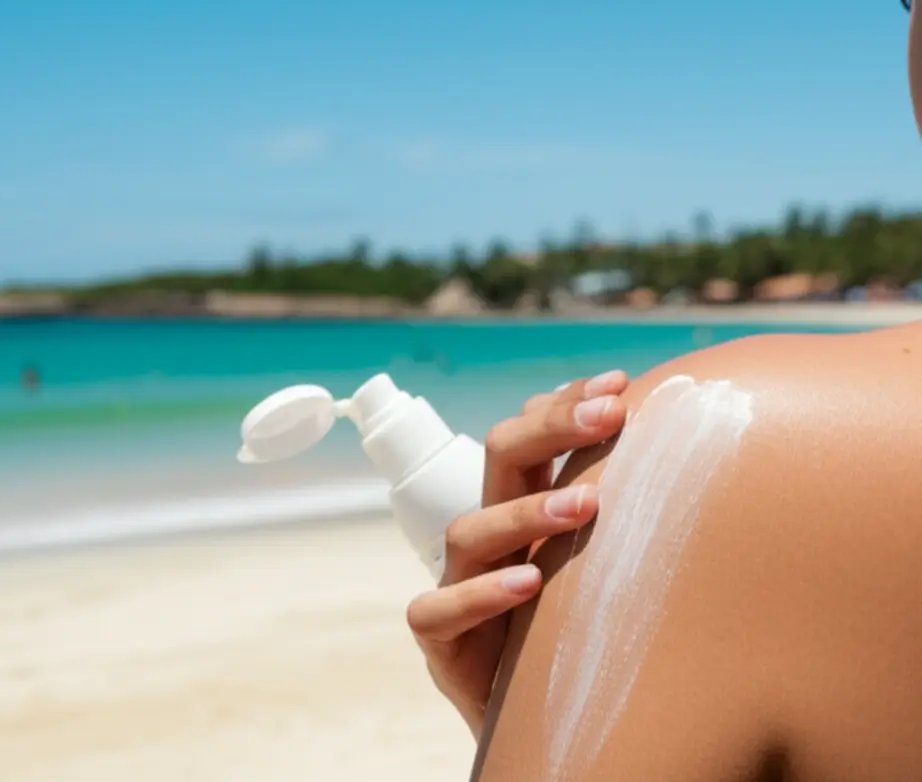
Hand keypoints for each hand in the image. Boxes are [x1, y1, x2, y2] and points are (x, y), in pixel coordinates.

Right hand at [405, 370, 629, 736]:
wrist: (542, 723)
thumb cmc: (580, 637)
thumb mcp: (605, 573)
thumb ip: (631, 528)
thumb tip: (706, 470)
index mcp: (524, 511)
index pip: (532, 438)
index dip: (565, 405)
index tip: (619, 385)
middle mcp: (491, 540)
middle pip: (498, 458)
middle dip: (552, 427)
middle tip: (609, 413)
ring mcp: (457, 585)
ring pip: (468, 530)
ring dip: (525, 512)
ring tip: (584, 506)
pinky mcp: (440, 641)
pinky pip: (437, 610)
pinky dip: (482, 594)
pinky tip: (529, 584)